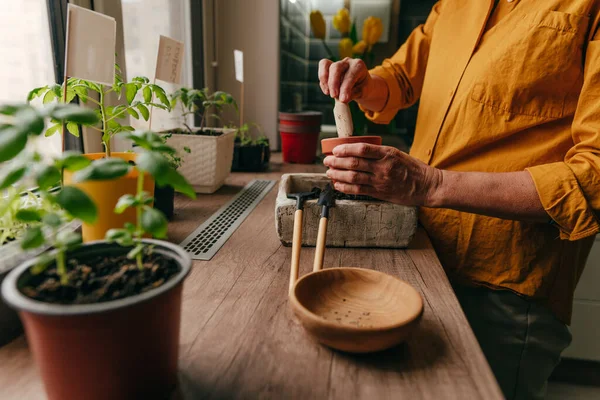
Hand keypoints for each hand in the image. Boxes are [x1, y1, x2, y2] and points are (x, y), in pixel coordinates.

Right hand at [318, 58, 370, 102]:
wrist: (362, 85)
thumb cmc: (363, 88)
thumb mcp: (363, 92)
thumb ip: (354, 94)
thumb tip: (342, 100)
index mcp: (358, 66)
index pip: (350, 75)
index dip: (345, 88)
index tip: (343, 100)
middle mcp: (348, 62)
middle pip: (336, 67)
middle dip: (333, 83)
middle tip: (333, 96)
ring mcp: (338, 63)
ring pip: (326, 64)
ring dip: (324, 80)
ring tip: (327, 93)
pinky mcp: (329, 67)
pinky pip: (322, 71)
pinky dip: (323, 82)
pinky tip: (327, 91)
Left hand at [323, 143, 442, 206]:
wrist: (427, 185)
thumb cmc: (412, 168)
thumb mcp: (397, 154)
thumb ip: (379, 153)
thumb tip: (357, 151)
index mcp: (387, 153)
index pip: (361, 149)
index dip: (345, 149)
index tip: (335, 150)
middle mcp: (383, 167)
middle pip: (353, 163)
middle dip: (336, 162)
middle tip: (327, 161)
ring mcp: (381, 181)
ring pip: (353, 177)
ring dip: (337, 175)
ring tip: (329, 173)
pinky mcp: (380, 193)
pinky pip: (358, 190)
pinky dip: (345, 187)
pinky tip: (338, 184)